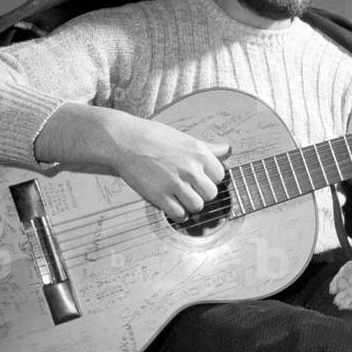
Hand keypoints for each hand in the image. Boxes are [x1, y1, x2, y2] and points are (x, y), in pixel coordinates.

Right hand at [36, 104, 229, 220]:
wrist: (125, 141)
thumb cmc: (155, 137)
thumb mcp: (186, 138)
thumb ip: (208, 148)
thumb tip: (227, 149)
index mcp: (199, 154)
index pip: (220, 176)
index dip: (211, 179)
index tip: (201, 178)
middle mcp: (190, 169)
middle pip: (211, 193)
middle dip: (202, 193)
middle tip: (191, 189)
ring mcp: (175, 183)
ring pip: (197, 206)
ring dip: (191, 205)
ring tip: (182, 198)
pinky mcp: (159, 196)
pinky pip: (179, 214)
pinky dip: (179, 214)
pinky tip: (173, 207)